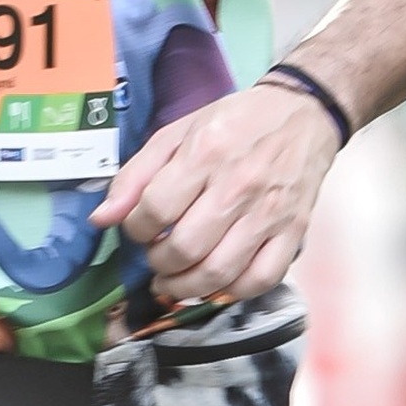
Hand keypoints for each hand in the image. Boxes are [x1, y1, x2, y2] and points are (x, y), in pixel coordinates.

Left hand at [90, 80, 337, 305]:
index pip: (155, 210)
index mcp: (205, 153)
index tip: (138, 229)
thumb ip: (135, 175)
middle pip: (185, 249)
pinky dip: (232, 291)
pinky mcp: (294, 232)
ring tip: (173, 281)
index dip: (135, 230)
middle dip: (158, 264)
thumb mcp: (178, 133)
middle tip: (156, 258)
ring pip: (219, 273)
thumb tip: (101, 219)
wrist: (303, 114)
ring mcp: (269, 213)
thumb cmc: (235, 122)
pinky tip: (215, 283)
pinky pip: (261, 280)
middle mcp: (239, 185)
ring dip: (186, 287)